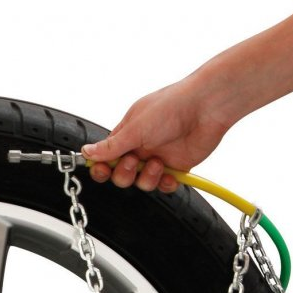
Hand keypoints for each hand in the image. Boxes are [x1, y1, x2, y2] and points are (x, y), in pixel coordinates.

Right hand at [81, 77, 232, 192]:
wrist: (206, 107)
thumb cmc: (171, 106)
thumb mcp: (135, 128)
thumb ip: (111, 146)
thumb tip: (87, 151)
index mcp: (127, 134)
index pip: (105, 157)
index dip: (101, 167)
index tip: (102, 169)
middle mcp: (141, 147)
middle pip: (121, 175)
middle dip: (125, 173)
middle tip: (135, 161)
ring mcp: (158, 158)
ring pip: (142, 184)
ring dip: (148, 177)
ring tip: (158, 162)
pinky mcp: (175, 168)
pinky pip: (163, 186)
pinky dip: (165, 184)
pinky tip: (170, 173)